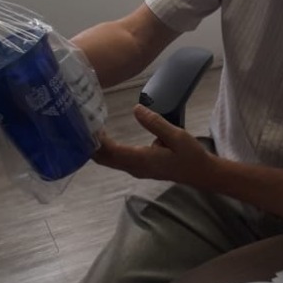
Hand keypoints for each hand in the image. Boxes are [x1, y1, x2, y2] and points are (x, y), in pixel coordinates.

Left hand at [93, 105, 215, 186]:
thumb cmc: (191, 156)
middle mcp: (135, 167)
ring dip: (98, 148)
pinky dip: (107, 150)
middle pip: (105, 159)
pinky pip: (117, 159)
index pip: (112, 152)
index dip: (96, 142)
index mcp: (142, 159)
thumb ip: (155, 123)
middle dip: (91, 146)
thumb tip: (136, 109)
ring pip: (110, 160)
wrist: (201, 173)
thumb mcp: (177, 136)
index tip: (86, 127)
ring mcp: (137, 169)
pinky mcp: (140, 167)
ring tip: (88, 129)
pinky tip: (103, 138)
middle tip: (80, 125)